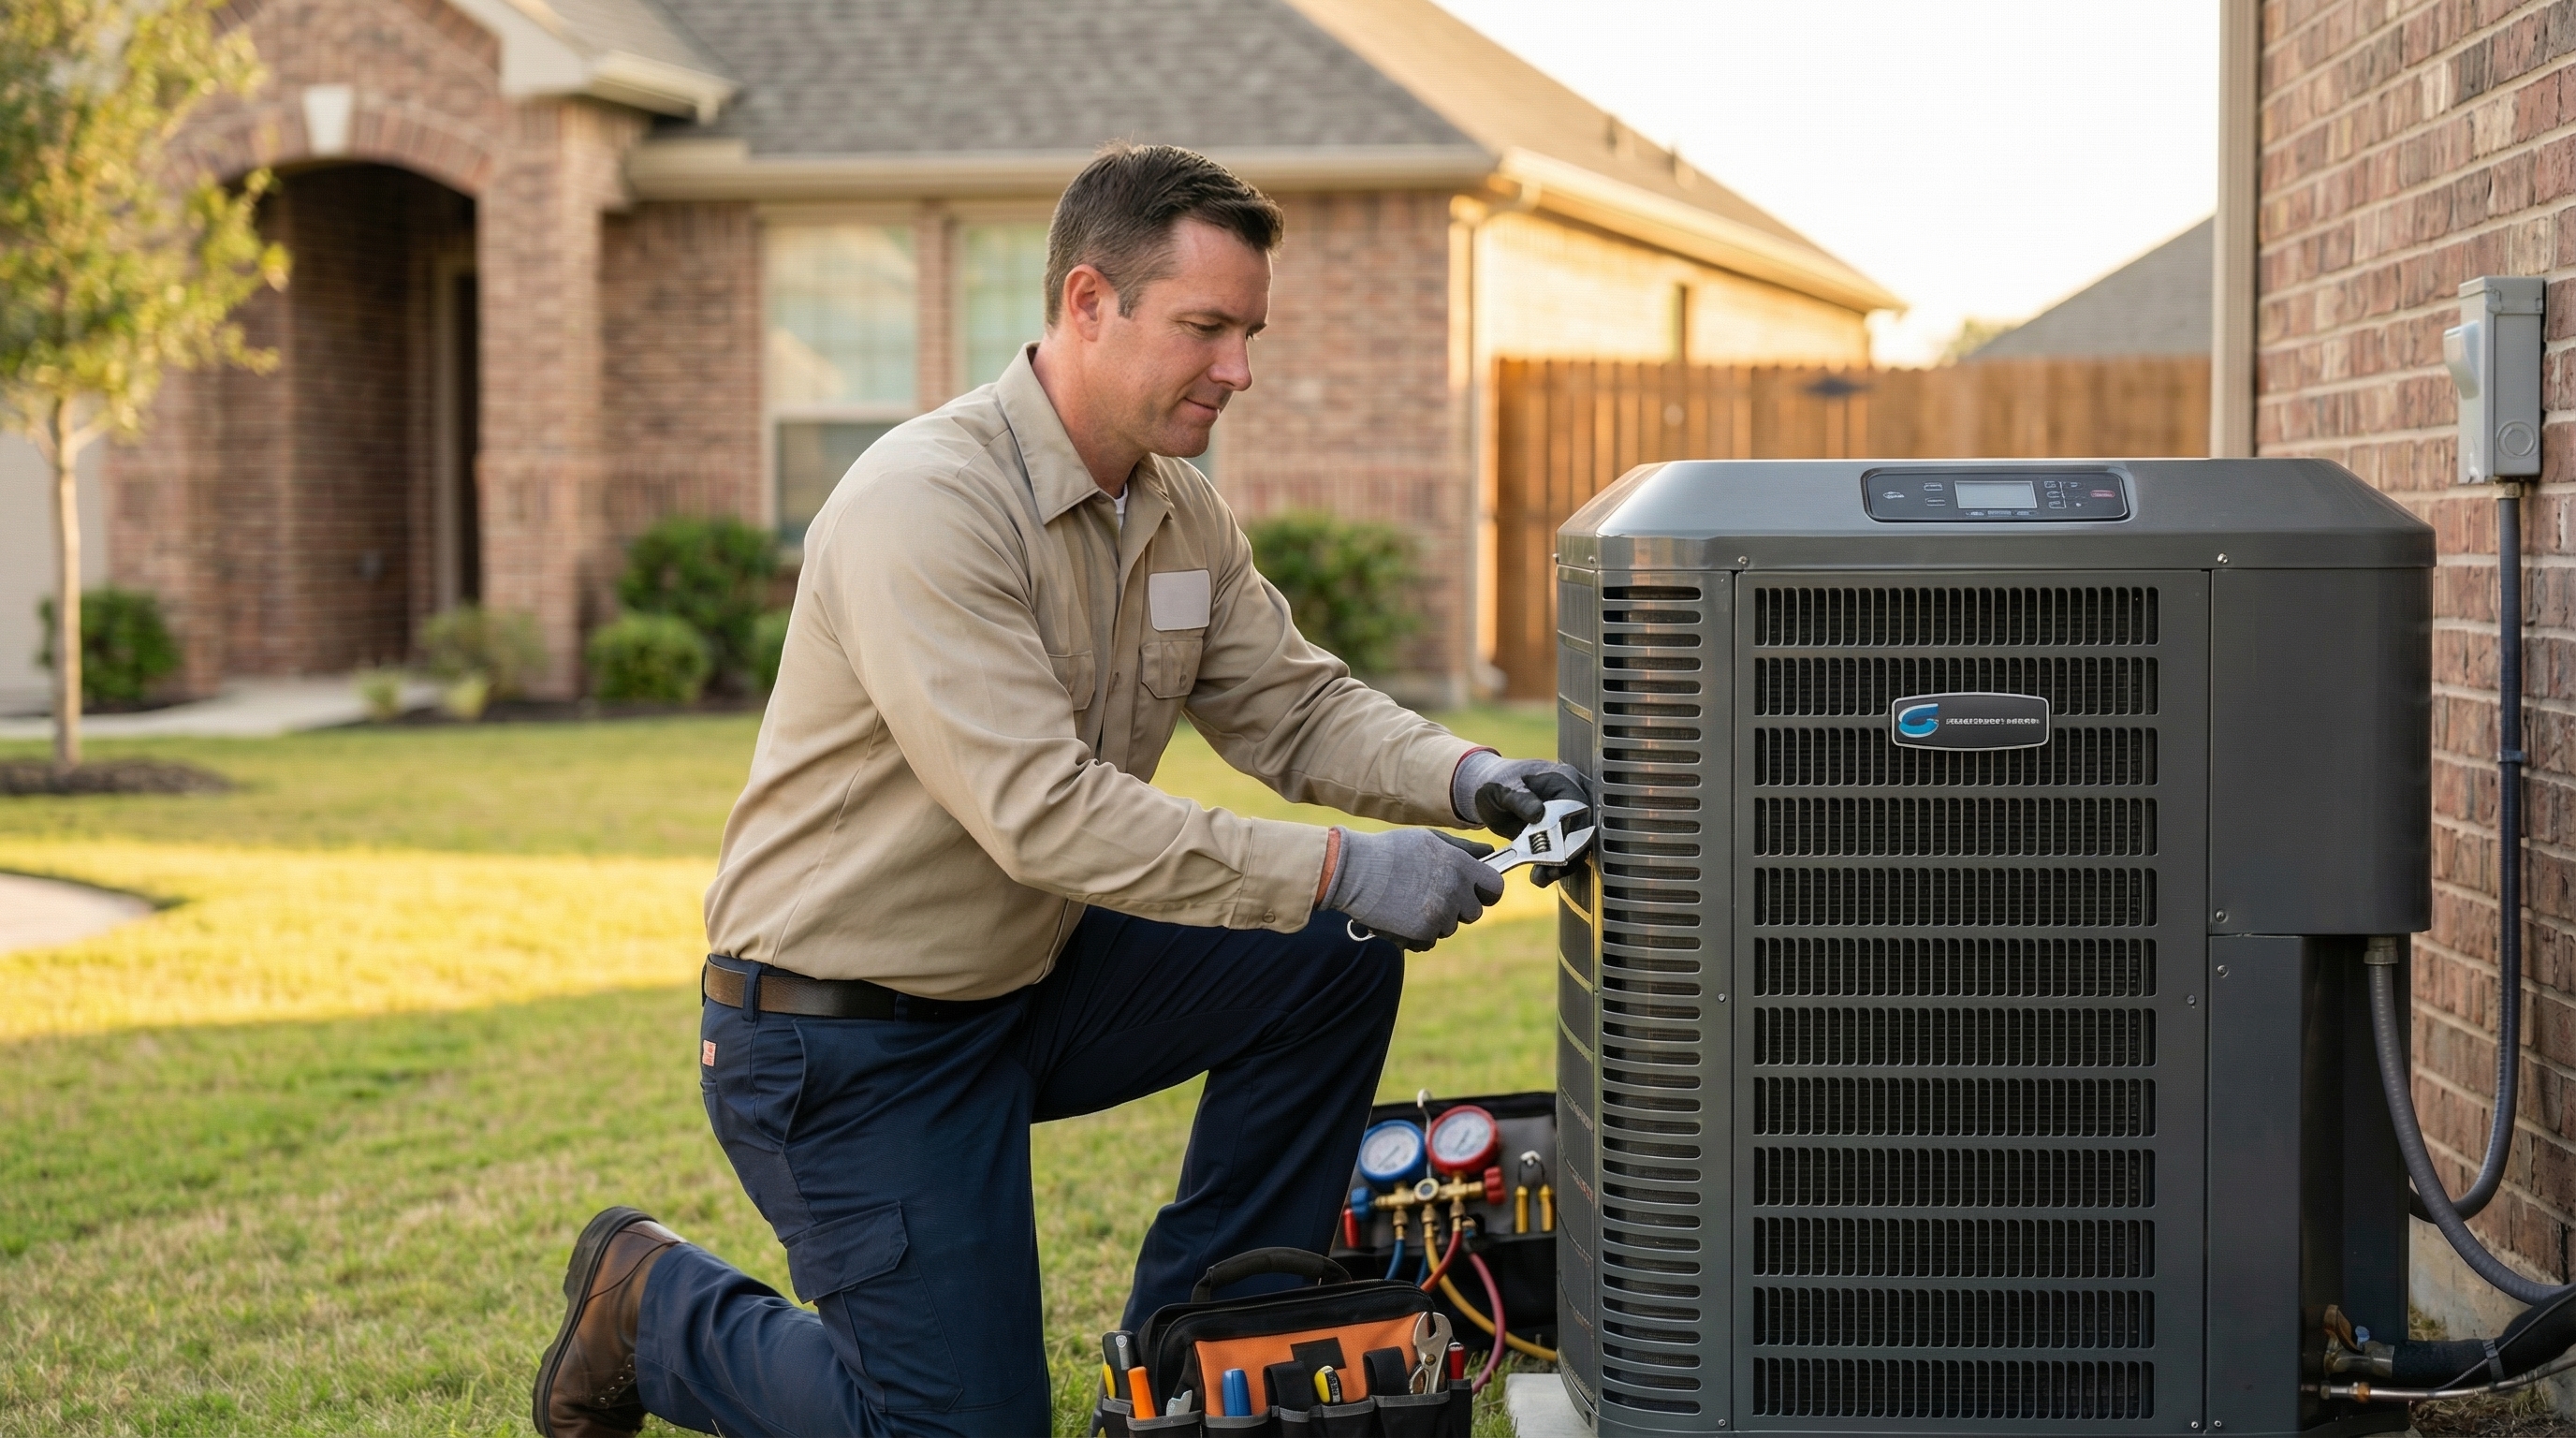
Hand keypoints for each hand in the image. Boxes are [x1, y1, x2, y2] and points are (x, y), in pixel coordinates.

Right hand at [1326, 827, 1504, 950]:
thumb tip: (1489, 851)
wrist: (1355, 871)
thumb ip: (1463, 848)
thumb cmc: (1391, 851)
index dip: (1486, 890)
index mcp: (1461, 865)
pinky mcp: (1423, 932)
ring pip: (1450, 927)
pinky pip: (1431, 940)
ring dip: (1436, 920)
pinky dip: (1419, 934)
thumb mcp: (1429, 840)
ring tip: (1410, 901)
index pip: (1495, 887)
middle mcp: (1456, 891)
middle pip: (1474, 912)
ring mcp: (1441, 914)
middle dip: (1458, 907)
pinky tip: (1402, 916)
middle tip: (1432, 894)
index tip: (1475, 891)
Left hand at [1453, 753, 1592, 887]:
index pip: (1578, 804)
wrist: (1489, 793)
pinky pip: (1560, 855)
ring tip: (1544, 877)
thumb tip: (1539, 813)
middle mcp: (1569, 800)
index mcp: (1561, 781)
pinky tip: (1540, 877)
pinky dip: (1551, 867)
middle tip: (1554, 869)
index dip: (1573, 826)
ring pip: (1573, 845)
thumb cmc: (1499, 782)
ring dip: (1561, 864)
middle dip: (1569, 852)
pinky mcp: (1554, 837)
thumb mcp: (1504, 788)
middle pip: (1581, 829)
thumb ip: (1520, 799)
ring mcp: (1563, 820)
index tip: (1560, 844)